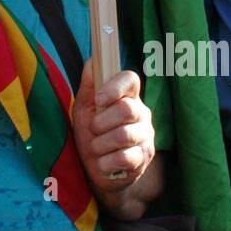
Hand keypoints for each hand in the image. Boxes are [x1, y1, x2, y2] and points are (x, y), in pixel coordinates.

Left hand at [71, 59, 160, 220]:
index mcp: (127, 96)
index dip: (114, 87)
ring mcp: (146, 136)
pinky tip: (103, 163)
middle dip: (101, 122)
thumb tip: (93, 60)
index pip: (131, 79)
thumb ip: (89, 85)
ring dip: (100, 144)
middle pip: (126, 109)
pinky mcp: (144, 159)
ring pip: (124, 135)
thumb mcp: (85, 108)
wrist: (98, 169)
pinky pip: (124, 158)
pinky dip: (105, 162)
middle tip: (93, 130)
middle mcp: (142, 114)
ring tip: (96, 148)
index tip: (98, 100)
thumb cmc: (92, 134)